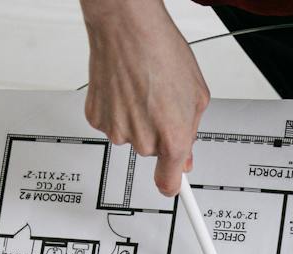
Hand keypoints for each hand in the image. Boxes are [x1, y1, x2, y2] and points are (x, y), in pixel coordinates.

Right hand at [81, 0, 210, 195]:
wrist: (126, 27)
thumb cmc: (162, 52)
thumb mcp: (196, 94)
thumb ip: (193, 131)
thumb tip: (186, 155)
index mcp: (174, 138)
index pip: (170, 183)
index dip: (174, 184)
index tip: (175, 187)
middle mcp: (143, 140)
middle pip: (154, 153)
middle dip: (161, 132)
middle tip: (162, 102)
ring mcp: (117, 130)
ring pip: (132, 137)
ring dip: (139, 119)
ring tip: (144, 89)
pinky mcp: (97, 118)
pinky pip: (112, 124)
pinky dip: (118, 110)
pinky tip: (125, 88)